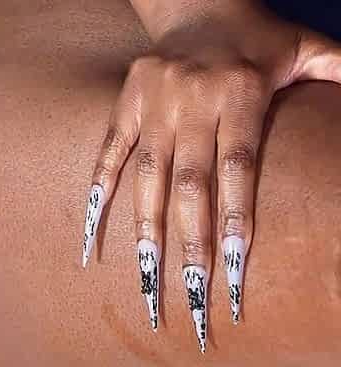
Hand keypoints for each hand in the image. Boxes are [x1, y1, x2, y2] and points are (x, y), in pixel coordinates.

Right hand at [81, 1, 340, 351]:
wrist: (197, 4)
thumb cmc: (256, 38)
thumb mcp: (308, 49)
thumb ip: (339, 74)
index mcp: (239, 91)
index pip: (237, 166)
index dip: (236, 216)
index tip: (235, 268)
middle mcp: (192, 100)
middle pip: (190, 183)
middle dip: (191, 241)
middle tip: (194, 294)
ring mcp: (152, 104)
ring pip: (146, 178)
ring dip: (145, 231)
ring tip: (147, 279)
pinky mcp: (125, 106)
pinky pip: (108, 155)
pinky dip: (99, 195)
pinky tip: (92, 236)